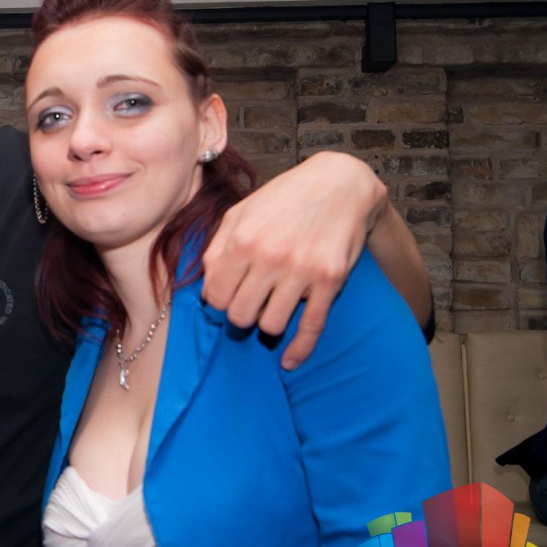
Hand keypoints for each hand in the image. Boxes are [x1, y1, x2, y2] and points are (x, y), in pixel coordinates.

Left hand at [202, 152, 386, 369]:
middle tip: (249, 306)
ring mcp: (302, 270)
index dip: (219, 302)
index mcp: (241, 239)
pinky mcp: (331, 281)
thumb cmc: (283, 199)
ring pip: (272, 325)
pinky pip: (311, 327)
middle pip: (241, 315)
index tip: (227, 298)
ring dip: (268, 324)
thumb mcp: (239, 213)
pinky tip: (290, 362)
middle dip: (241, 316)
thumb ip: (217, 250)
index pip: (216, 296)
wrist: (340, 183)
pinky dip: (299, 350)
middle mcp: (270, 257)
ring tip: (270, 310)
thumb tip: (206, 290)